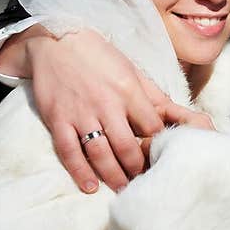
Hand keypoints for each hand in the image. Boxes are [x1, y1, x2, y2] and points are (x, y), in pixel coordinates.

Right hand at [25, 29, 203, 192]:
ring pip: (100, 154)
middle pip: (127, 147)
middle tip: (143, 181)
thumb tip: (175, 115)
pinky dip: (80, 171)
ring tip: (123, 189)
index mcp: (128, 90)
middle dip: (137, 168)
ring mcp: (80, 113)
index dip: (157, 145)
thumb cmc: (97, 55)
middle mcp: (106, 104)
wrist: (55, 41)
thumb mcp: (130, 69)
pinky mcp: (58, 119)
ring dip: (113, 176)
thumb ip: (151, 95)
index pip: (151, 128)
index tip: (160, 156)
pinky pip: (69, 151)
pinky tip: (90, 186)